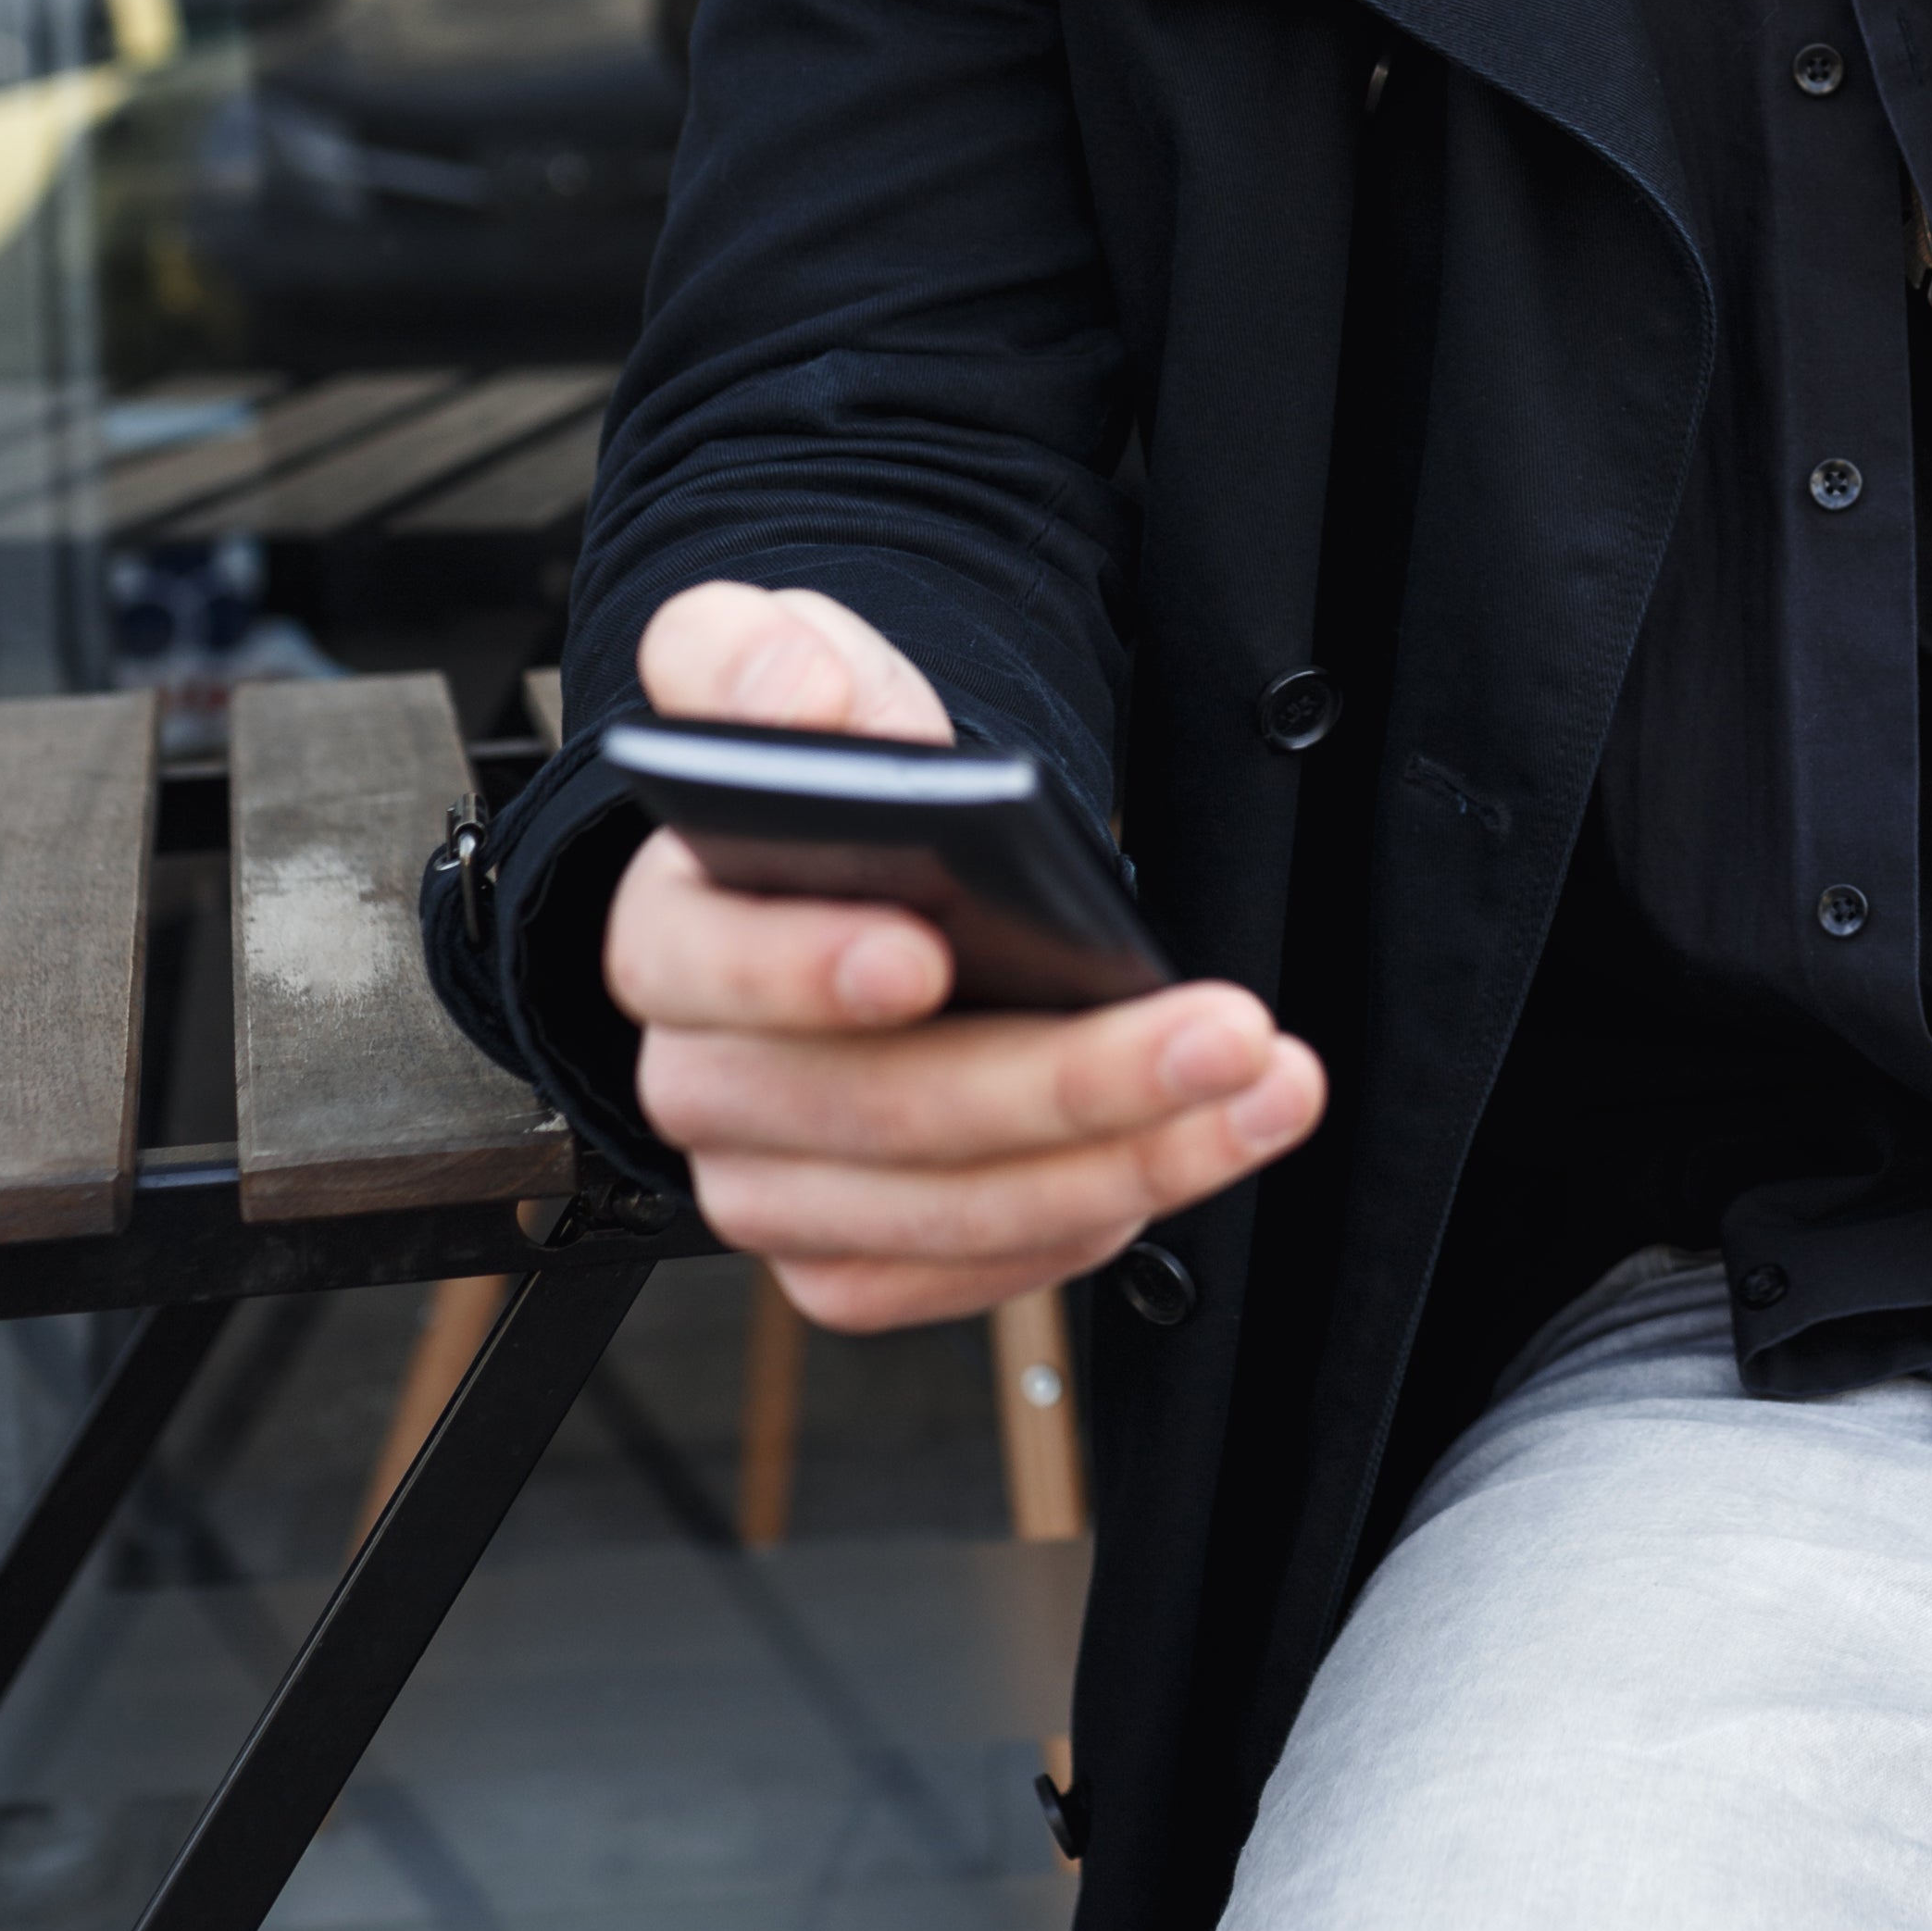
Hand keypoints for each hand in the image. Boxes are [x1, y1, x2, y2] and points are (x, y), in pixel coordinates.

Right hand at [604, 579, 1324, 1331]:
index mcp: (669, 933)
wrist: (886, 878)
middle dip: (1061, 1082)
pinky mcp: (846, 1256)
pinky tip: (1191, 1152)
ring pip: (943, 1210)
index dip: (804, 971)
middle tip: (1221, 1031)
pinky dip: (1087, 1225)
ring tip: (1262, 1088)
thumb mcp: (789, 670)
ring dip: (1123, 1163)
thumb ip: (761, 657)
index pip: (705, 968)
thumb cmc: (839, 779)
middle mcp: (700, 1080)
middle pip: (871, 1113)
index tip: (926, 954)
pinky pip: (968, 1273)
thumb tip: (793, 694)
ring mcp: (770, 1185)